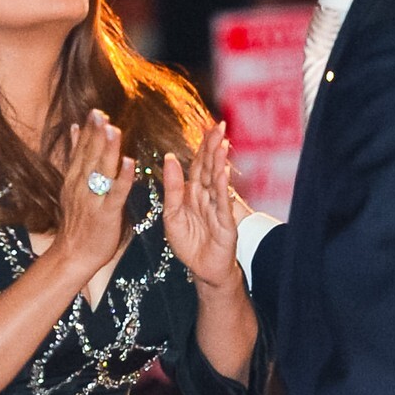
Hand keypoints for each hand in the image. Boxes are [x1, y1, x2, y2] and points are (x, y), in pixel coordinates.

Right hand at [52, 112, 135, 285]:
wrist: (72, 254)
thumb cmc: (77, 222)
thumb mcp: (72, 185)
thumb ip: (76, 157)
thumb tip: (73, 129)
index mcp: (74, 179)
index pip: (81, 150)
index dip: (88, 131)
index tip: (95, 112)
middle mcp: (81, 186)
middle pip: (89, 156)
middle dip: (96, 134)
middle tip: (101, 114)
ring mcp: (92, 200)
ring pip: (101, 171)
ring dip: (107, 150)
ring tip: (113, 130)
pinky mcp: (106, 214)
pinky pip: (115, 194)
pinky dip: (122, 178)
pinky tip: (129, 163)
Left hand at [162, 123, 241, 292]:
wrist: (202, 269)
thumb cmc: (188, 243)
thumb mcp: (172, 215)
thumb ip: (172, 189)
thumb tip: (169, 159)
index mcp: (194, 193)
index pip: (198, 164)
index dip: (202, 146)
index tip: (207, 126)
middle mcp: (208, 196)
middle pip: (210, 167)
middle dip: (214, 146)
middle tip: (219, 125)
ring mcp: (218, 208)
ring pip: (217, 181)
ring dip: (219, 162)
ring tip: (221, 143)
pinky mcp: (225, 223)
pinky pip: (222, 202)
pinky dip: (221, 186)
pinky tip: (222, 171)